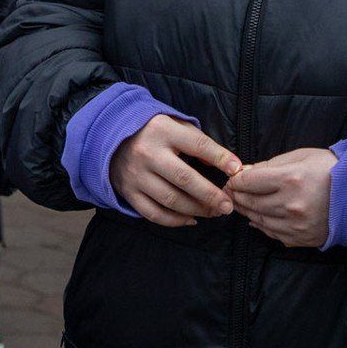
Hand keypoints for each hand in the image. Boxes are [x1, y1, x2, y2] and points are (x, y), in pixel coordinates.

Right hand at [110, 115, 240, 227]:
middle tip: (228, 206)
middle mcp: (148, 153)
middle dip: (210, 195)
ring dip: (196, 210)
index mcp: (163, 131)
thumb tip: (227, 165)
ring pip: (171, 200)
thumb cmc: (153, 133)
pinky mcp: (129, 192)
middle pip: (184, 179)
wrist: (110, 139)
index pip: (197, 145)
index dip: (220, 158)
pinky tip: (191, 219)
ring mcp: (136, 175)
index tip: (237, 171)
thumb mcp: (175, 126)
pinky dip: (175, 221)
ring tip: (213, 212)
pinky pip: (154, 213)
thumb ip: (199, 142)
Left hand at [227, 148, 334, 246]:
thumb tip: (244, 172)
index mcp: (290, 179)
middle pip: (249, 202)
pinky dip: (260, 226)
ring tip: (241, 203)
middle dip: (236, 196)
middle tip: (231, 191)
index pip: (248, 182)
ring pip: (258, 219)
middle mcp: (291, 204)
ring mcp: (296, 225)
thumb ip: (270, 165)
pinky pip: (272, 234)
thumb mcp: (301, 156)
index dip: (236, 180)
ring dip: (246, 211)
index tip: (232, 179)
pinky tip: (256, 219)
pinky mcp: (301, 238)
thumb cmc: (331, 169)